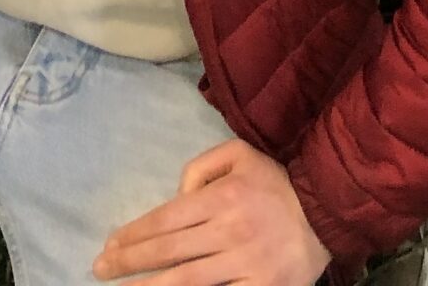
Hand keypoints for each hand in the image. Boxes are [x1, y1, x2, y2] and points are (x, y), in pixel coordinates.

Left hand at [93, 139, 327, 285]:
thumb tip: (175, 194)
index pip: (165, 219)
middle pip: (167, 252)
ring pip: (185, 282)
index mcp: (221, 196)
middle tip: (100, 271)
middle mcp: (228, 230)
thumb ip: (202, 166)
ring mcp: (244, 264)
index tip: (108, 246)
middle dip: (128, 263)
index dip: (132, 235)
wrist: (327, 210)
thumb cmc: (276, 183)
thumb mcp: (240, 154)